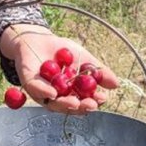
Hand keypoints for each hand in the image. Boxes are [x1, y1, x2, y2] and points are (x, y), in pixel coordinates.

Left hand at [0, 24, 118, 114]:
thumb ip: (98, 71)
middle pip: (69, 107)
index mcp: (72, 92)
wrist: (37, 37)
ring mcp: (43, 92)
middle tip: (90, 104)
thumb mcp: (83, 58)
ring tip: (74, 102)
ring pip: (53, 104)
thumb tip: (116, 84)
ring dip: (64, 104)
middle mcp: (58, 96)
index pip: (84, 101)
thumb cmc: (61, 51)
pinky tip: (53, 93)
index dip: (93, 102)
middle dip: (81, 107)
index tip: (102, 99)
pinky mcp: (29, 84)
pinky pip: (36, 90)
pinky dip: (44, 92)